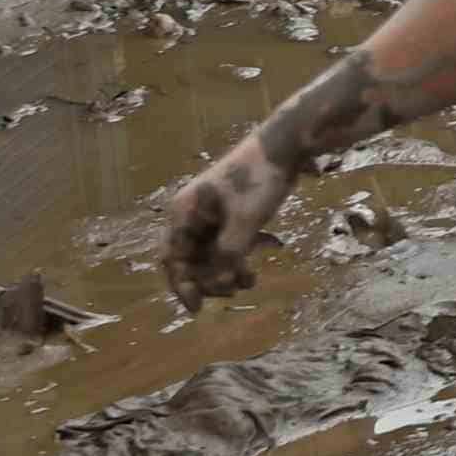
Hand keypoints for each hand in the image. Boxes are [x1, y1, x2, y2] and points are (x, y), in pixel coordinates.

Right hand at [160, 132, 294, 300]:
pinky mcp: (228, 215)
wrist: (283, 147)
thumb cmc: (259, 180)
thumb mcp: (245, 221)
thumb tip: (217, 285)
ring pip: (209, 255)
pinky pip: (224, 246)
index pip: (172, 257)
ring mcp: (209, 215)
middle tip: (232, 291)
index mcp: (184, 212)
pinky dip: (236, 259)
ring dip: (224, 272)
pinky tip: (253, 270)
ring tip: (249, 281)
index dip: (182, 285)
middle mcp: (191, 215)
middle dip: (208, 279)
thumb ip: (229, 254)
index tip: (198, 308)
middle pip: (189, 259)